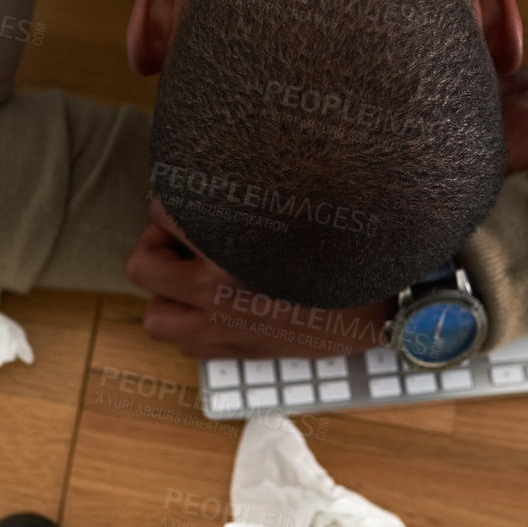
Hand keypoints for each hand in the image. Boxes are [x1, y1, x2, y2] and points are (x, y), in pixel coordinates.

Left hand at [123, 200, 394, 358]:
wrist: (386, 302)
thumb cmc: (346, 247)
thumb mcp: (299, 200)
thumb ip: (252, 189)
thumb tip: (214, 177)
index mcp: (230, 245)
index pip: (161, 211)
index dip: (173, 200)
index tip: (189, 198)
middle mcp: (217, 292)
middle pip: (141, 266)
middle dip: (156, 246)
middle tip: (183, 238)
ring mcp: (225, 328)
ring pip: (156, 316)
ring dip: (167, 294)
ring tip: (193, 276)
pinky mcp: (242, 350)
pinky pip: (188, 345)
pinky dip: (191, 325)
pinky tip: (217, 306)